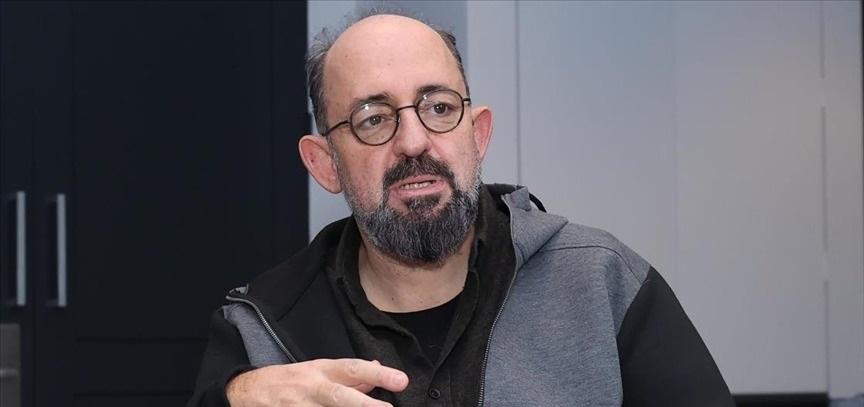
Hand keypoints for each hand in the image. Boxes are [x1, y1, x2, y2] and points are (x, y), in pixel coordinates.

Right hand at [225, 358, 408, 406]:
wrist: (247, 391)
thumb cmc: (288, 380)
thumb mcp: (318, 370)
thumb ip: (349, 374)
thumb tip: (376, 370)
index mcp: (321, 371)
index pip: (352, 368)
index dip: (378, 373)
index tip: (401, 380)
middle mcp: (311, 388)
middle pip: (340, 396)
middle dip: (365, 404)